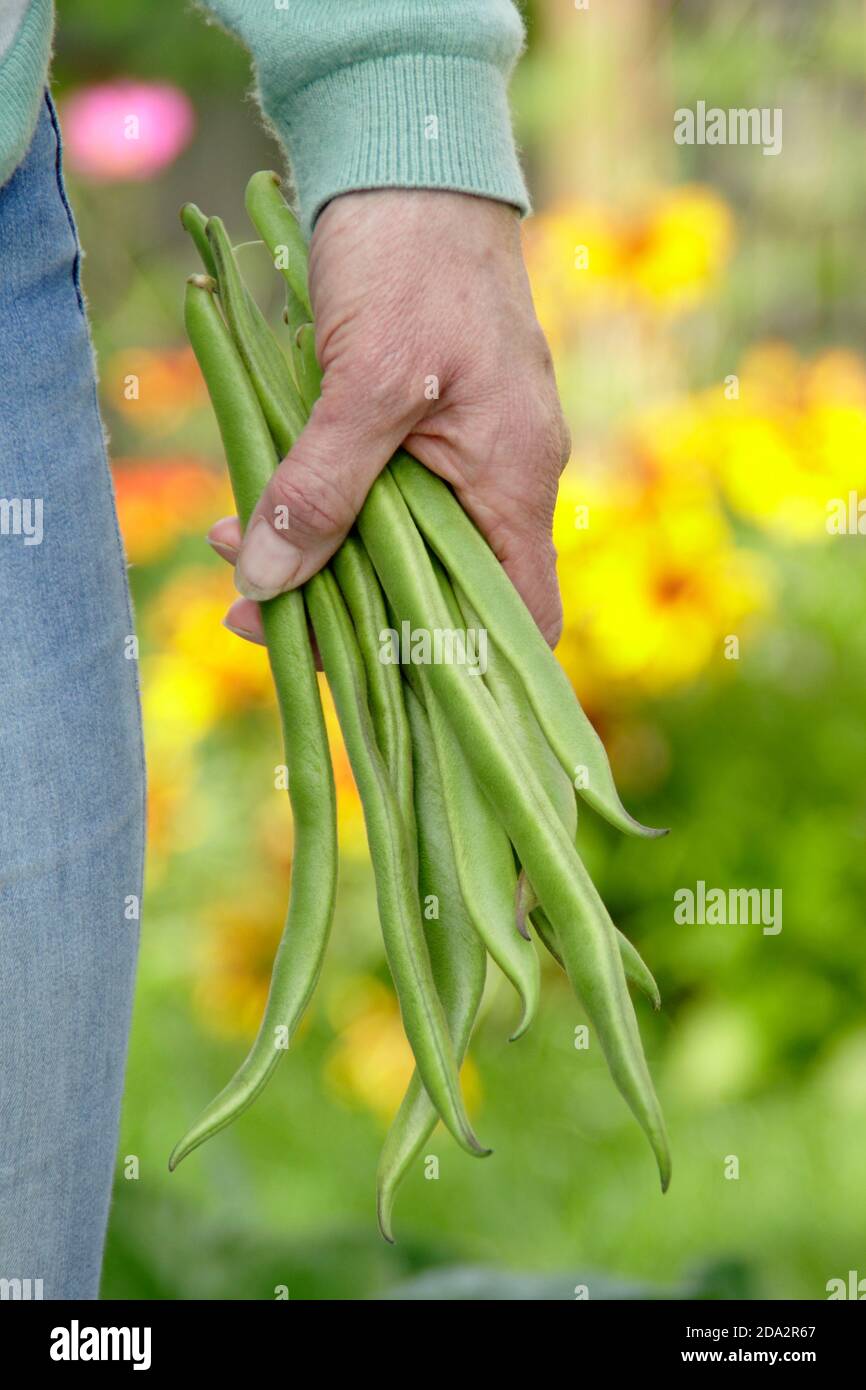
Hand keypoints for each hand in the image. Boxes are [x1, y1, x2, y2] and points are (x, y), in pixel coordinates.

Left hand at [208, 188, 569, 645]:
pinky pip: (375, 496)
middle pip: (440, 593)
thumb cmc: (413, 259)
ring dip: (317, 557)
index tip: (381, 686)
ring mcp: (461, 454)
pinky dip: (317, 509)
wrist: (413, 162)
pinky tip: (251, 503)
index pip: (521, 617)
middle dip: (350, 614)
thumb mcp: (364, 380)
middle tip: (257, 614)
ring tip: (234, 548)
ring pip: (396, 546)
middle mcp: (500, 479)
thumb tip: (267, 584)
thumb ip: (320, 485)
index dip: (467, 672)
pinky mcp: (420, 428)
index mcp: (515, 479)